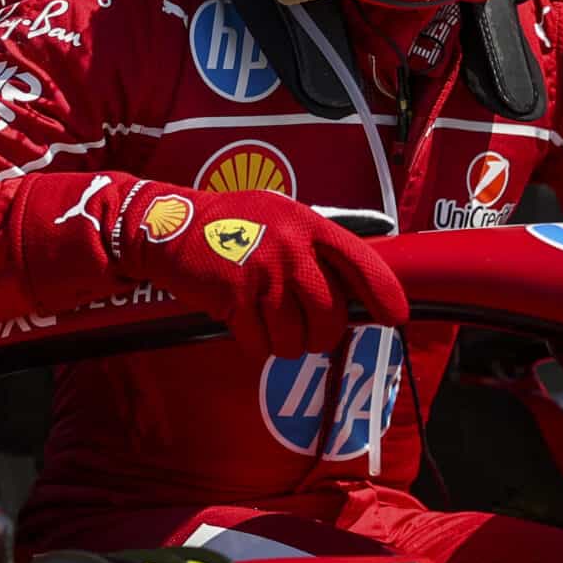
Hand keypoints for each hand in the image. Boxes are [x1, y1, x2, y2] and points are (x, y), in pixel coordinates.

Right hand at [110, 184, 409, 357]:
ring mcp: (262, 273)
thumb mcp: (278, 217)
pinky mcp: (234, 297)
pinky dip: (254, 346)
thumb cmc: (228, 224)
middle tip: (310, 336)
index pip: (361, 262)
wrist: (168, 226)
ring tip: (270, 329)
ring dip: (286, 345)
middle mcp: (291, 248)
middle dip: (322, 336)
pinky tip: (244, 327)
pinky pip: (259, 344)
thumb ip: (312, 246)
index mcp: (307, 224)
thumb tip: (351, 291)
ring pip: (296, 337)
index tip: (394, 316)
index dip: (384, 294)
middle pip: (329, 313)